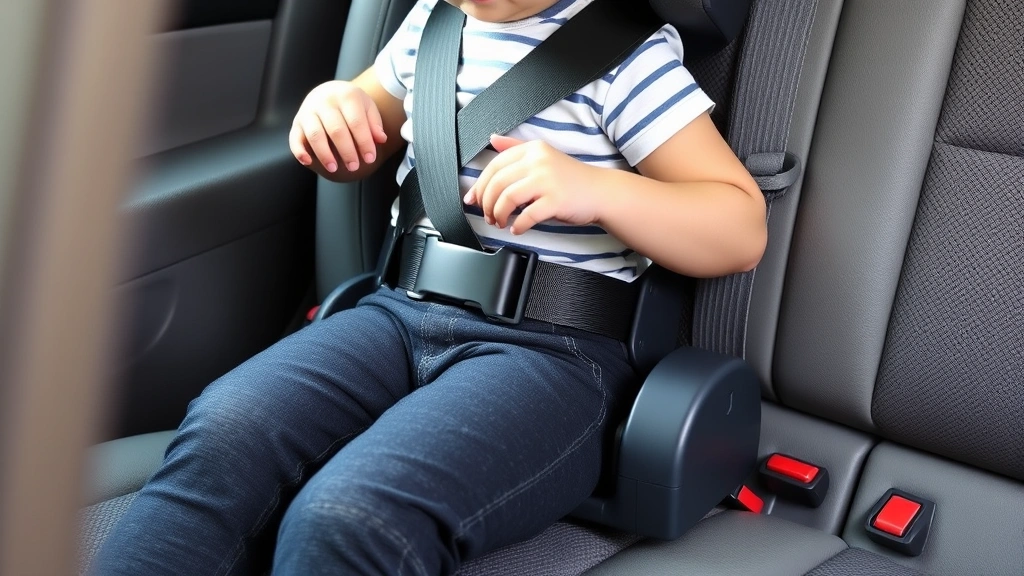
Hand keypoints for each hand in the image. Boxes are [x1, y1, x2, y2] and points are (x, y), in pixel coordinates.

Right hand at [289, 80, 388, 172]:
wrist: (329, 91)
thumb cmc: (351, 104)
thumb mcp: (367, 107)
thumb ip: (374, 123)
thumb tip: (380, 139)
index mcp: (346, 95)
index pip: (356, 122)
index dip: (364, 142)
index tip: (370, 158)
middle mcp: (324, 101)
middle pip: (336, 130)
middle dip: (346, 151)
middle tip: (354, 166)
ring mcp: (308, 111)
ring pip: (315, 135)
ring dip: (325, 154)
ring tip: (334, 168)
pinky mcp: (297, 122)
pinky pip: (295, 138)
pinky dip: (299, 151)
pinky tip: (308, 162)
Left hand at [464, 135, 604, 234]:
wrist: (600, 192)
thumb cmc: (570, 179)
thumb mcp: (543, 156)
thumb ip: (517, 147)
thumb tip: (492, 139)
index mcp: (532, 149)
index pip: (494, 165)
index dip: (480, 185)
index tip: (474, 200)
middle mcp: (538, 161)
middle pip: (497, 183)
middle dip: (487, 204)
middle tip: (488, 216)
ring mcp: (547, 180)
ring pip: (507, 198)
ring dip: (499, 215)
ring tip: (501, 223)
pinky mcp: (555, 200)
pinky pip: (527, 216)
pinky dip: (517, 226)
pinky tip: (517, 229)